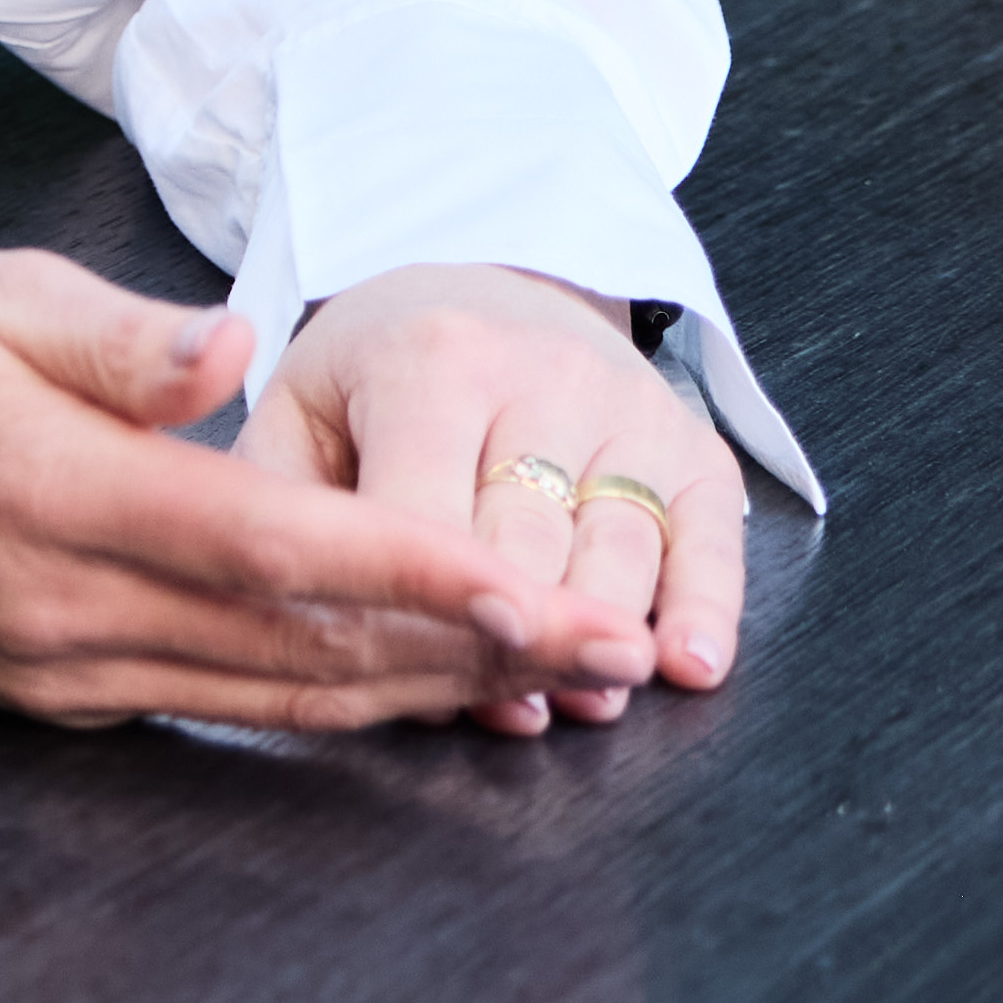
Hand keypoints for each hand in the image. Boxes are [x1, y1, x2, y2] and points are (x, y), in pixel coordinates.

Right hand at [0, 244, 620, 732]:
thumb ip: (112, 334)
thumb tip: (230, 349)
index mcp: (51, 490)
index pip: (265, 546)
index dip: (403, 569)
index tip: (522, 580)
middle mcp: (65, 603)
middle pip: (299, 645)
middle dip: (468, 647)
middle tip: (606, 645)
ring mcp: (61, 667)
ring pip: (274, 694)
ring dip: (423, 686)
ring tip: (553, 672)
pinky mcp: (56, 697)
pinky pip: (218, 703)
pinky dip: (331, 699)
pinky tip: (416, 682)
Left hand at [253, 258, 744, 736]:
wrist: (489, 295)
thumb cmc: (378, 378)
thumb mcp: (301, 411)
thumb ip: (291, 509)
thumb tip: (330, 637)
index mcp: (428, 361)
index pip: (423, 506)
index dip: (418, 599)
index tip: (411, 673)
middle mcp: (541, 374)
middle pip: (530, 541)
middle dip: (511, 636)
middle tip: (497, 707)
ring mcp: (629, 409)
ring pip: (621, 550)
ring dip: (600, 642)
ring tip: (581, 701)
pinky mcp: (694, 445)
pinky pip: (711, 540)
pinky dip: (706, 611)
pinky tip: (690, 667)